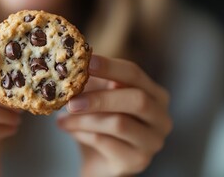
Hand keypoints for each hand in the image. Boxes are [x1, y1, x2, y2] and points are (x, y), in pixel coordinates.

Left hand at [57, 55, 171, 176]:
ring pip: (119, 123)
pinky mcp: (137, 161)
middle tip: (70, 101)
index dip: (110, 67)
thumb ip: (93, 82)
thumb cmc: (100, 122)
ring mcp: (152, 142)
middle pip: (136, 100)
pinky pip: (106, 143)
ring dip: (84, 119)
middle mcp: (161, 118)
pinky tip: (69, 130)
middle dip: (100, 98)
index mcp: (155, 95)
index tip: (86, 62)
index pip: (134, 74)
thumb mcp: (98, 97)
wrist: (98, 161)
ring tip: (62, 118)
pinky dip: (83, 135)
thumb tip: (73, 67)